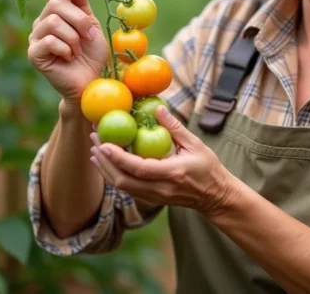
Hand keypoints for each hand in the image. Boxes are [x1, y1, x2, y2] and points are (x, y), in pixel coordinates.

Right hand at [28, 0, 109, 103]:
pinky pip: (50, 41)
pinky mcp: (34, 53)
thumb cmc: (92, 54)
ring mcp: (35, 37)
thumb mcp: (91, 24)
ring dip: (74, 38)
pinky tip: (68, 58)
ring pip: (54, 22)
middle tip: (89, 36)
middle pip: (56, 4)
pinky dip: (66, 49)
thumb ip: (83, 3)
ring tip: (78, 50)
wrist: (90, 82)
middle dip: (79, 20)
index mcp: (57, 11)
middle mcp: (43, 21)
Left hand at [88, 106, 236, 216]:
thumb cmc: (208, 168)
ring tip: (95, 149)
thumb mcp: (196, 144)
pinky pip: (127, 189)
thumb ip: (175, 127)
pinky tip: (107, 162)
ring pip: (122, 187)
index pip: (139, 168)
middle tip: (94, 139)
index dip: (118, 157)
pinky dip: (114, 175)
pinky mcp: (151, 199)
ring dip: (105, 169)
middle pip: (123, 181)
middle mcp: (161, 189)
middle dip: (105, 161)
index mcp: (172, 173)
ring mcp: (155, 197)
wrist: (215, 197)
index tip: (103, 143)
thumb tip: (158, 109)